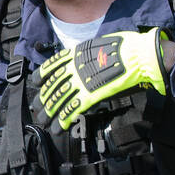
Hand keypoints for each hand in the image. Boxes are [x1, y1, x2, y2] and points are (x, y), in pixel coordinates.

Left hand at [36, 28, 168, 129]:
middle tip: (37, 109)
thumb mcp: (100, 45)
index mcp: (76, 54)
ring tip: (44, 122)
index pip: (52, 66)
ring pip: (59, 99)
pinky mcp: (91, 95)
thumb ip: (89, 55)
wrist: (138, 54)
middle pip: (53, 86)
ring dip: (50, 113)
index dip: (41, 76)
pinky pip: (73, 110)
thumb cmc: (126, 47)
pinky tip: (58, 128)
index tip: (36, 83)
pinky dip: (64, 120)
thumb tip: (86, 62)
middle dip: (43, 99)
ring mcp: (82, 82)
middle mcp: (75, 68)